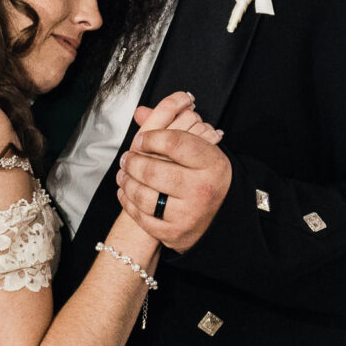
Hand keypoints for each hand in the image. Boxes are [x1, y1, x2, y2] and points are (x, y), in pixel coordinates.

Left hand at [117, 101, 230, 252]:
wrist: (221, 217)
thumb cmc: (206, 177)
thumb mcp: (200, 149)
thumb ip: (170, 128)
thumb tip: (140, 112)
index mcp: (211, 163)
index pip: (174, 143)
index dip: (151, 138)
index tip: (141, 139)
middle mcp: (202, 188)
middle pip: (153, 170)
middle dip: (133, 162)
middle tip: (127, 158)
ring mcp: (189, 213)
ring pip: (144, 195)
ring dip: (127, 182)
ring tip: (124, 174)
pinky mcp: (175, 233)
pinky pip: (142, 217)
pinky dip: (129, 203)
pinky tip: (126, 193)